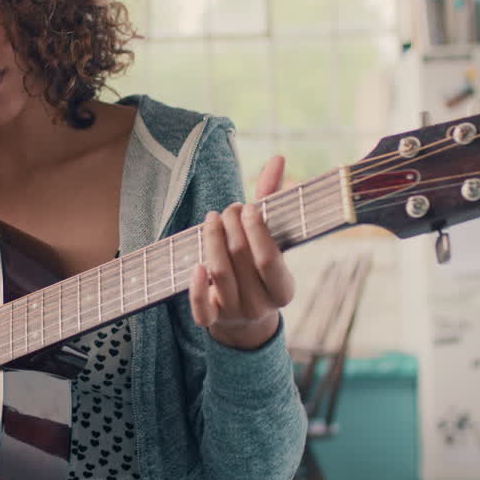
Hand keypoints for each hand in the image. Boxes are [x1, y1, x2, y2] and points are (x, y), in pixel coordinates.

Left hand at [189, 155, 295, 348]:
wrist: (245, 319)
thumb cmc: (258, 268)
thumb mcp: (271, 241)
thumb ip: (271, 202)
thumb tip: (277, 158)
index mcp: (283, 289)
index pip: (270, 259)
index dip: (257, 230)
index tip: (247, 207)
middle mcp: (261, 305)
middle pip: (242, 259)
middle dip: (232, 227)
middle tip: (228, 209)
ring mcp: (235, 314)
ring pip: (220, 274)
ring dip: (212, 240)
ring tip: (212, 219)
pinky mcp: (212, 321)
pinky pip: (201, 309)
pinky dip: (196, 287)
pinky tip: (196, 264)